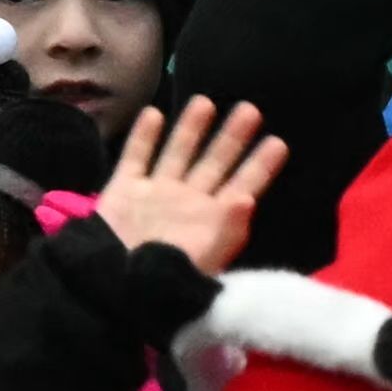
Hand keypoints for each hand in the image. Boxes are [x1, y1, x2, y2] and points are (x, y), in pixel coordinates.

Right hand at [81, 92, 283, 276]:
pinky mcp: (124, 190)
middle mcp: (187, 202)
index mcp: (211, 220)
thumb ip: (228, 229)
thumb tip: (248, 197)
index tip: (278, 142)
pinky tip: (154, 113)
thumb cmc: (165, 282)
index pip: (242, 186)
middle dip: (232, 137)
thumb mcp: (204, 260)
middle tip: (251, 109)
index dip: (260, 166)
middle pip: (214, 163)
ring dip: (191, 129)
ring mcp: (156, 194)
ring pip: (177, 153)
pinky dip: (144, 137)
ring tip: (205, 102)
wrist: (114, 288)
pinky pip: (136, 157)